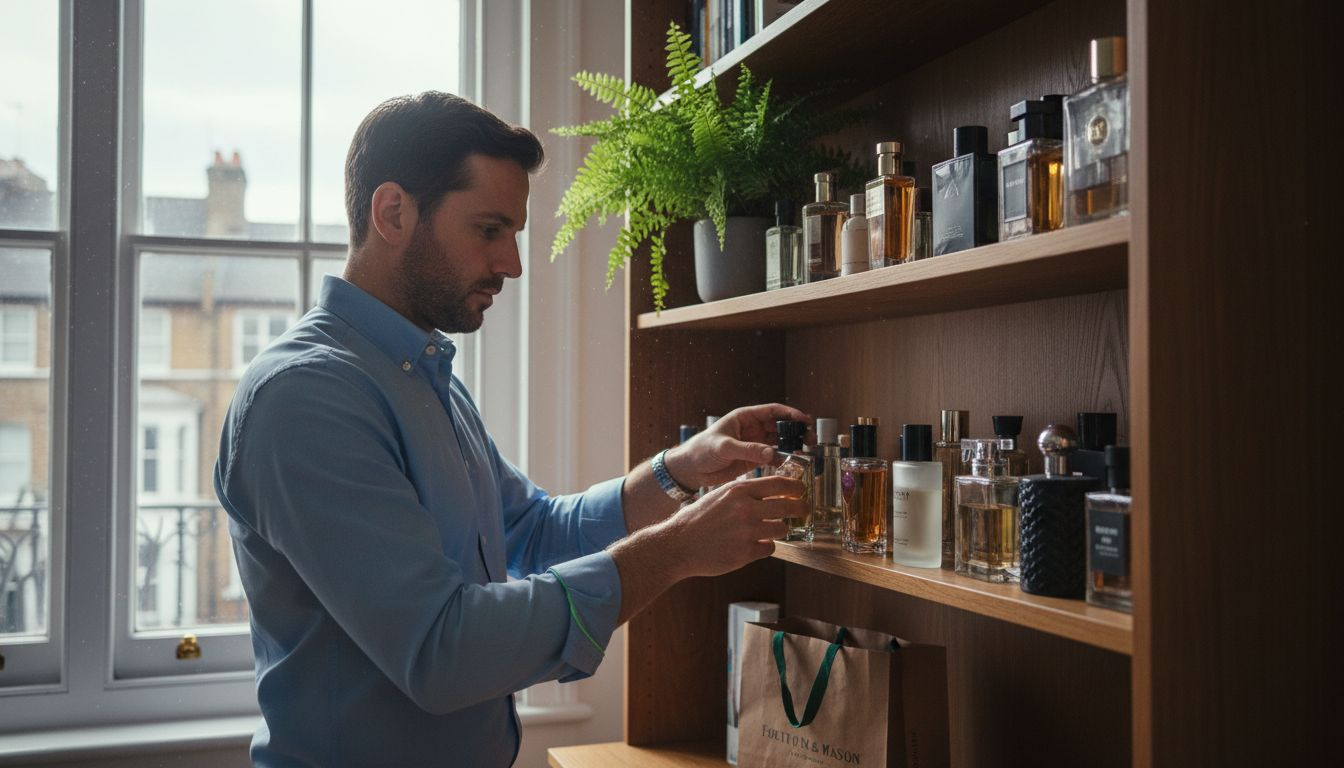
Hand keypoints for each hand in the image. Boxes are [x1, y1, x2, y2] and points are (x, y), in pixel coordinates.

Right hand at [663, 475, 805, 577]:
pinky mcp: (746, 552)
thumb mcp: (719, 495)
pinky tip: (755, 544)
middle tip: (803, 511)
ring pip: (782, 529)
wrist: (678, 544)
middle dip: (800, 509)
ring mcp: (747, 531)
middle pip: (788, 507)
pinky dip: (765, 546)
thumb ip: (743, 493)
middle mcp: (746, 509)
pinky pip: (770, 547)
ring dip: (780, 530)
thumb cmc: (697, 519)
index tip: (802, 490)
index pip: (778, 484)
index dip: (795, 487)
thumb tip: (770, 493)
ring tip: (771, 530)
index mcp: (739, 490)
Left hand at [664, 403, 811, 489]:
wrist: (691, 470)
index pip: (773, 411)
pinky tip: (794, 463)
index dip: (790, 414)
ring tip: (807, 452)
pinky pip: (774, 456)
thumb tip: (771, 453)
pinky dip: (785, 459)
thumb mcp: (723, 447)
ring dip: (794, 445)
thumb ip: (747, 450)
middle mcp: (753, 429)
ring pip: (780, 441)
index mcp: (745, 418)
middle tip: (810, 439)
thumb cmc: (701, 451)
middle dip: (797, 431)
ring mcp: (755, 444)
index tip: (805, 420)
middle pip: (781, 426)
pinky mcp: (754, 459)